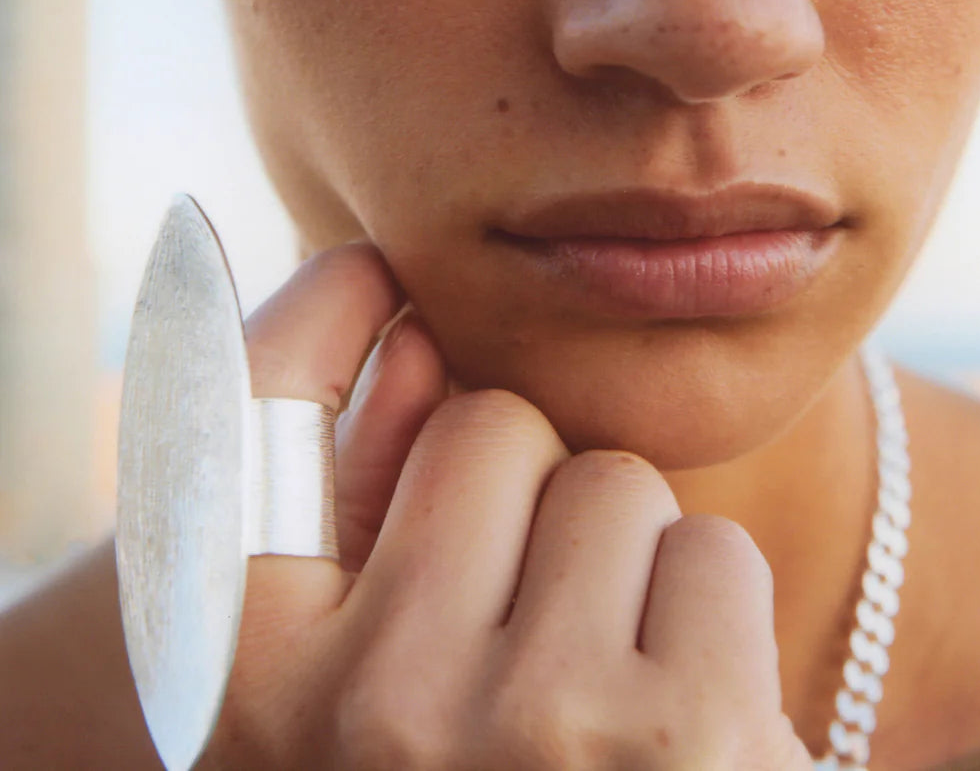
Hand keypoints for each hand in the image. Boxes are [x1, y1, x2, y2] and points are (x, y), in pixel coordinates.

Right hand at [200, 245, 812, 769]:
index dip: (316, 323)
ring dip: (621, 564)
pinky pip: (707, 549)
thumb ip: (353, 499)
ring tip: (598, 695)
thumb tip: (393, 310)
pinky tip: (677, 728)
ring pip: (610, 482)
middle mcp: (366, 711)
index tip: (367, 272)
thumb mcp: (356, 678)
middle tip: (524, 624)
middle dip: (524, 496)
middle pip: (488, 426)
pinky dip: (707, 621)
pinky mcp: (677, 740)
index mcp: (254, 691)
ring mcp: (523, 730)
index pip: (255, 415)